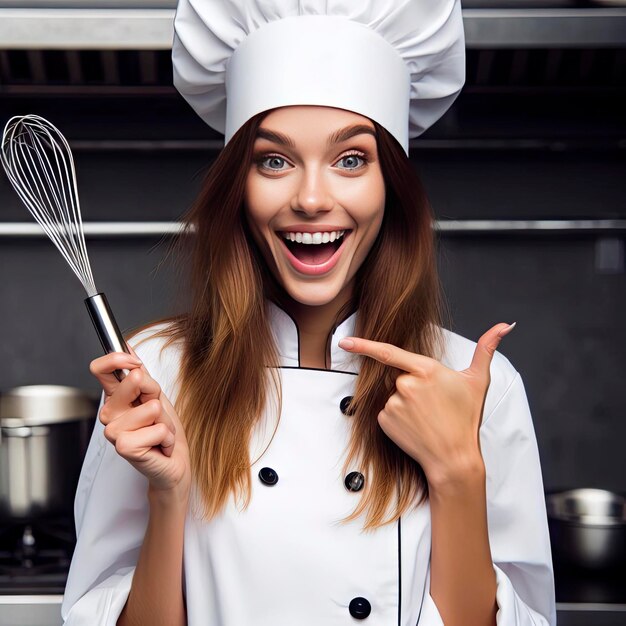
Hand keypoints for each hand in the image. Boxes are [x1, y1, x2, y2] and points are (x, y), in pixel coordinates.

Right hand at [89, 347, 190, 498]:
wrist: (173, 464)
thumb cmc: (163, 431)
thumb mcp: (156, 397)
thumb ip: (142, 376)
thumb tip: (128, 348)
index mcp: (115, 398)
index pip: (100, 369)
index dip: (117, 358)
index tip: (134, 362)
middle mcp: (110, 413)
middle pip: (134, 380)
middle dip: (156, 394)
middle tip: (156, 413)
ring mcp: (114, 432)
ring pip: (151, 407)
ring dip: (165, 421)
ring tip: (159, 432)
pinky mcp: (124, 448)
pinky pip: (157, 429)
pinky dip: (167, 436)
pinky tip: (160, 445)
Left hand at [338, 322, 515, 486]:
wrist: (453, 457)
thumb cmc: (465, 418)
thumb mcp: (477, 381)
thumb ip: (486, 348)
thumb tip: (506, 325)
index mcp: (426, 370)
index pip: (389, 352)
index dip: (364, 344)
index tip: (345, 340)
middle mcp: (406, 385)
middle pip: (398, 376)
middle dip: (411, 386)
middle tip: (431, 404)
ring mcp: (394, 403)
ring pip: (393, 394)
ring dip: (405, 402)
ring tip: (425, 417)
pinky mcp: (385, 420)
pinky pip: (386, 411)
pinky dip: (396, 416)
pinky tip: (414, 426)